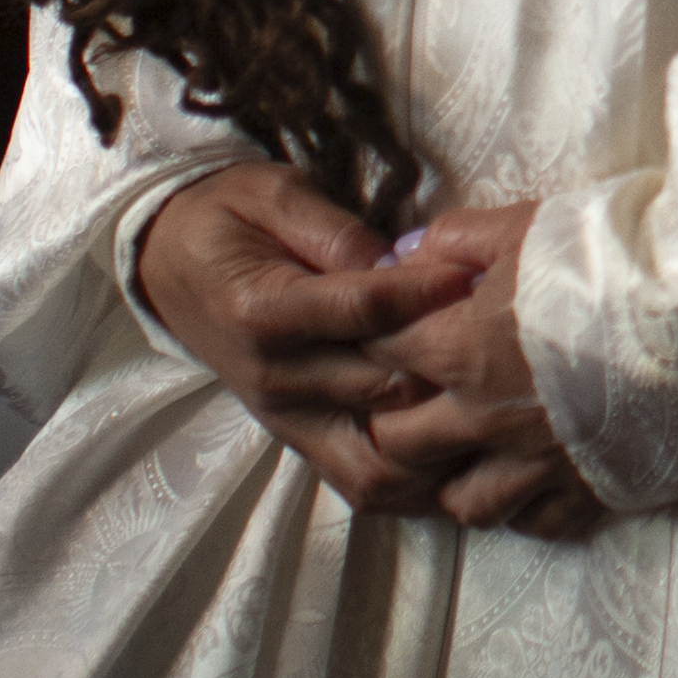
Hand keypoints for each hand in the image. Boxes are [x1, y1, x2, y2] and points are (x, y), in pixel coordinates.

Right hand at [134, 162, 482, 519]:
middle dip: (449, 366)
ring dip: (438, 446)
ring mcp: (286, 417)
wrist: (168, 262)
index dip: (427, 293)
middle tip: (509, 342)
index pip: (362, 311)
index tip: (479, 274)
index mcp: (263, 312)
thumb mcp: (274, 195)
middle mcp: (275, 377)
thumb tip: (399, 260)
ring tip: (496, 416)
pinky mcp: (297, 438)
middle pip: (382, 385)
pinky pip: (359, 480)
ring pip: (375, 460)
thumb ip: (334, 231)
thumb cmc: (228, 217)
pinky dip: (412, 482)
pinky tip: (464, 460)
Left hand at [363, 199, 607, 539]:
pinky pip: (534, 523)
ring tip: (463, 451)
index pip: (378, 355)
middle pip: (398, 443)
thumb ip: (456, 240)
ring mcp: (536, 465)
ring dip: (449, 478)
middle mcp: (485, 420)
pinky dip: (522, 506)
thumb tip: (405, 254)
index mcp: (462, 350)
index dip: (370, 338)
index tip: (383, 326)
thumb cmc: (620, 253)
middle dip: (390, 419)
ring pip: (459, 502)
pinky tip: (530, 479)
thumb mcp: (529, 224)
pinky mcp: (590, 490)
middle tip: (409, 393)